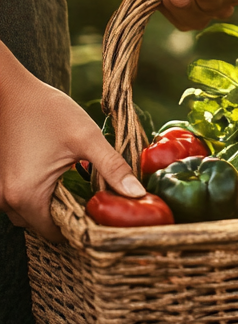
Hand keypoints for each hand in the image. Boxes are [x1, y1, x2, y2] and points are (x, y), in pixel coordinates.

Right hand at [0, 46, 145, 240]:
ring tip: (80, 188)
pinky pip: (22, 198)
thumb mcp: (86, 139)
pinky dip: (41, 195)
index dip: (81, 227)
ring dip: (54, 206)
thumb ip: (112, 168)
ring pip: (30, 214)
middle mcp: (5, 199)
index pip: (55, 233)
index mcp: (26, 195)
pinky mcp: (0, 179)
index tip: (103, 215)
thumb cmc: (46, 111)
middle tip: (95, 200)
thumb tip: (137, 193)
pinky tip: (61, 177)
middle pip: (42, 226)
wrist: (11, 90)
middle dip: (69, 217)